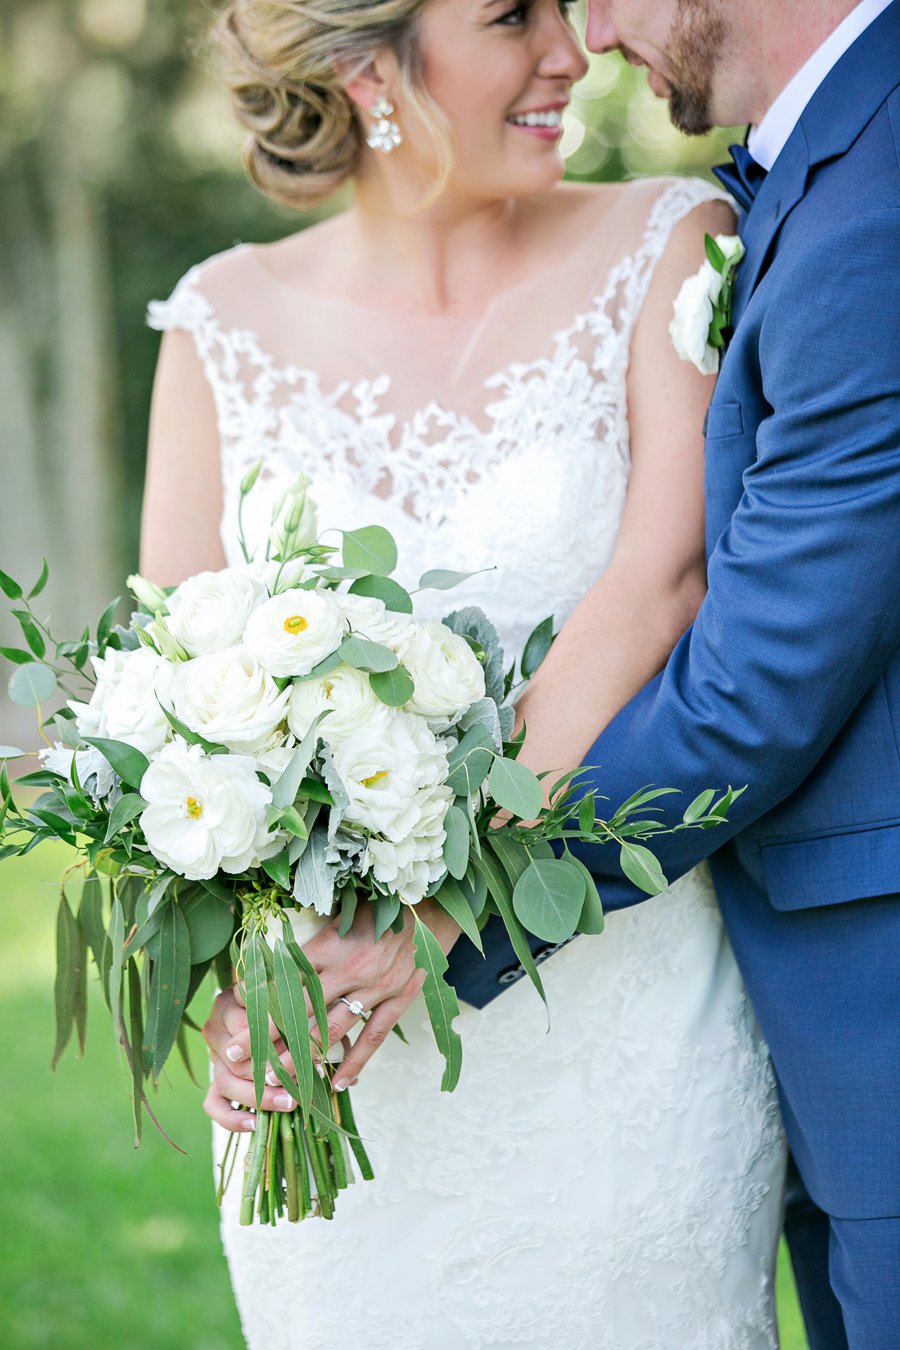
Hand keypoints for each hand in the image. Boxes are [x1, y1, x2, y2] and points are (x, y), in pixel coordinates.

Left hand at [202, 901, 460, 1130]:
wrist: (428, 910)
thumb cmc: (375, 907)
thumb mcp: (339, 910)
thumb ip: (307, 933)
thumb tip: (265, 949)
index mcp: (332, 944)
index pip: (287, 975)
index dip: (260, 992)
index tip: (234, 1007)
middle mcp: (351, 969)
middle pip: (302, 1009)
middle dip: (267, 1034)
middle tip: (236, 1054)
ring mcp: (377, 988)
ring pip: (333, 1031)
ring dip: (302, 1056)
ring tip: (274, 1079)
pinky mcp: (398, 1000)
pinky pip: (374, 1037)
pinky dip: (355, 1063)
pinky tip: (335, 1084)